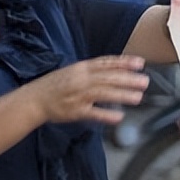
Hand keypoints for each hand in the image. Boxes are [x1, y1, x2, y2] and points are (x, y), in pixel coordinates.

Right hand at [31, 55, 150, 124]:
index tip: (140, 63)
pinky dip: (106, 115)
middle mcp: (81, 79)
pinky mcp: (75, 111)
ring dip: (121, 95)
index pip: (106, 63)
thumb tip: (116, 70)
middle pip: (107, 77)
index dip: (124, 62)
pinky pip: (93, 113)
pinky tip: (119, 117)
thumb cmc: (55, 86)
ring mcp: (78, 95)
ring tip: (137, 97)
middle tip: (144, 81)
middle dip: (128, 79)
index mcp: (81, 68)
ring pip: (103, 93)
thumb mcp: (74, 72)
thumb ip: (94, 71)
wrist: (34, 99)